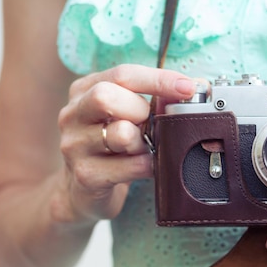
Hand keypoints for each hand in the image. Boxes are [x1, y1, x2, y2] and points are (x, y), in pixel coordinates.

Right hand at [56, 64, 195, 222]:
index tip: (187, 87)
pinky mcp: (86, 176)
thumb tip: (194, 86)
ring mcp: (75, 146)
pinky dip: (148, 165)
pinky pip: (132, 165)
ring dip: (144, 141)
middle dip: (140, 110)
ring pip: (121, 133)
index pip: (122, 75)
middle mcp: (73, 114)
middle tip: (148, 126)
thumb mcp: (126, 116)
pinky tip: (147, 165)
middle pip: (106, 96)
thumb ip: (153, 100)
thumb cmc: (112, 146)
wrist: (83, 192)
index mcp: (84, 90)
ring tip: (143, 148)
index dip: (158, 79)